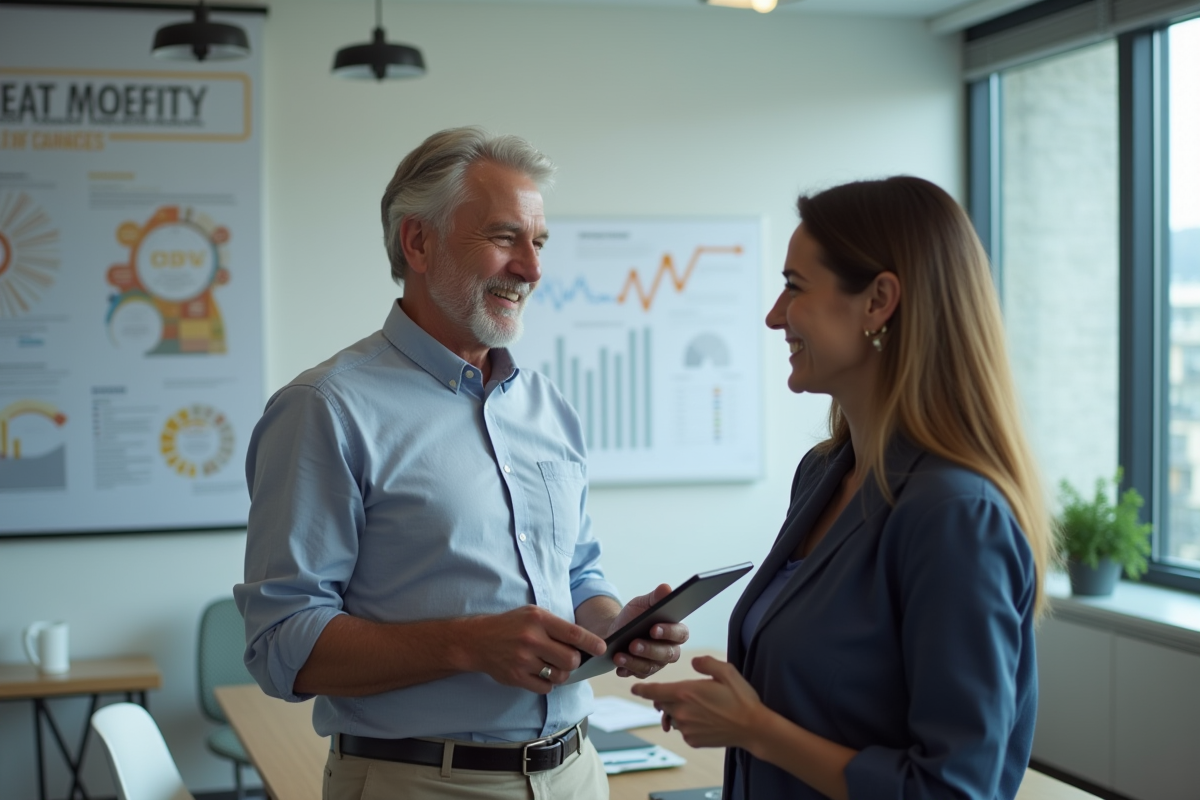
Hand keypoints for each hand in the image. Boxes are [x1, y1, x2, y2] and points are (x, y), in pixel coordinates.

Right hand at [461, 605, 606, 693]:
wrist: (477, 640)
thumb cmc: (511, 625)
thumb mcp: (533, 614)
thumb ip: (557, 626)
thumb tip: (586, 644)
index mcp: (538, 619)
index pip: (573, 633)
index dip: (591, 643)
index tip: (602, 649)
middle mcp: (531, 638)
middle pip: (570, 659)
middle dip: (575, 662)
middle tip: (570, 658)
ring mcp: (523, 660)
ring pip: (560, 675)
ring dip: (562, 673)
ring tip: (552, 665)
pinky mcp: (516, 677)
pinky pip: (545, 687)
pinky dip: (547, 682)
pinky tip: (540, 672)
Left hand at [608, 584, 688, 678]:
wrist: (615, 631)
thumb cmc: (633, 616)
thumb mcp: (641, 604)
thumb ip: (655, 598)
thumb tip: (666, 588)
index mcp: (675, 630)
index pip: (680, 633)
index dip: (669, 632)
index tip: (653, 628)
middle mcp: (670, 649)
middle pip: (667, 654)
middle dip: (649, 649)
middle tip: (633, 644)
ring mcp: (657, 663)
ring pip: (651, 666)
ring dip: (634, 661)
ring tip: (618, 656)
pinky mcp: (643, 672)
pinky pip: (637, 674)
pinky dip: (626, 670)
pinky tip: (617, 667)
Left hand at [630, 656, 765, 748]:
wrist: (753, 727)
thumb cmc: (741, 698)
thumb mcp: (726, 671)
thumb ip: (706, 663)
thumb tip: (693, 661)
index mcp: (685, 692)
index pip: (653, 691)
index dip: (641, 689)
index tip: (634, 688)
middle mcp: (681, 712)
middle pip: (661, 704)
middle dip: (664, 698)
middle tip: (679, 693)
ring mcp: (686, 728)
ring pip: (671, 717)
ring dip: (676, 711)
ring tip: (695, 706)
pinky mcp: (693, 740)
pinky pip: (682, 730)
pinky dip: (687, 723)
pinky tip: (704, 719)